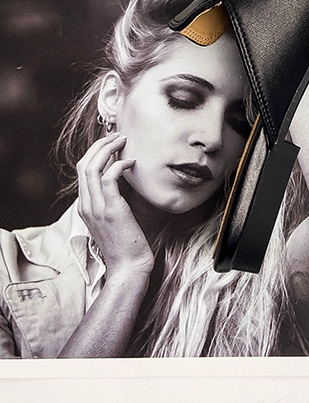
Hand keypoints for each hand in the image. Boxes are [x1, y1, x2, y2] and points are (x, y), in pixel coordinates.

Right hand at [76, 132, 153, 278]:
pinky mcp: (111, 210)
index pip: (82, 171)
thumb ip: (114, 199)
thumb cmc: (127, 243)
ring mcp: (96, 208)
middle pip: (82, 165)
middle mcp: (86, 206)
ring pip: (91, 168)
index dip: (95, 152)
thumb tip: (125, 178)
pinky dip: (119, 165)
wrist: (129, 267)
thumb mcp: (115, 218)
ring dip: (108, 149)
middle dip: (99, 146)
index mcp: (85, 207)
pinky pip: (109, 179)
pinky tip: (132, 162)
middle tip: (118, 136)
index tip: (111, 142)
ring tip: (124, 141)